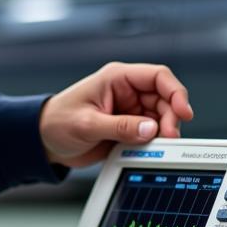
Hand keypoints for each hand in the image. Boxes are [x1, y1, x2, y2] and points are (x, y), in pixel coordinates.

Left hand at [39, 62, 193, 167]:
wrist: (43, 142)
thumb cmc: (56, 122)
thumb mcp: (87, 125)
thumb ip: (120, 127)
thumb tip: (149, 129)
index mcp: (117, 78)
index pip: (157, 76)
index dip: (175, 92)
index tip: (183, 111)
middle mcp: (126, 92)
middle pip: (164, 99)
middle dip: (170, 118)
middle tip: (168, 137)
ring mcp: (129, 110)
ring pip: (161, 117)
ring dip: (163, 132)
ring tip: (157, 146)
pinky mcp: (128, 128)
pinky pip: (150, 133)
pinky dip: (153, 142)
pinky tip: (146, 150)